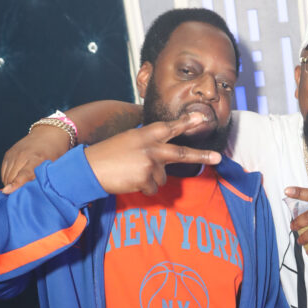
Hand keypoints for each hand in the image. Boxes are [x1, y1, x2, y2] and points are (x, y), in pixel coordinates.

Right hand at [1, 126, 70, 192]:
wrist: (48, 135)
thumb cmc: (55, 154)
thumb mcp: (54, 168)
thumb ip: (45, 180)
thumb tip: (36, 196)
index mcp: (37, 159)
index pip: (24, 174)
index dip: (16, 184)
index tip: (7, 192)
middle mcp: (22, 155)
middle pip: (11, 179)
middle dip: (15, 190)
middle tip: (23, 197)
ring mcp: (13, 154)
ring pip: (6, 177)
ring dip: (11, 185)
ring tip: (21, 188)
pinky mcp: (8, 154)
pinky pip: (3, 172)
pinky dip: (8, 179)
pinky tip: (16, 181)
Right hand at [85, 113, 220, 194]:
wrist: (89, 168)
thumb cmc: (108, 155)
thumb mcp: (129, 140)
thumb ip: (148, 143)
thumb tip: (165, 156)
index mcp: (145, 134)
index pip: (170, 127)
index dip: (186, 123)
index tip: (202, 119)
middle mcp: (151, 147)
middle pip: (181, 153)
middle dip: (201, 156)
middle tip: (218, 157)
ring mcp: (150, 164)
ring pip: (163, 178)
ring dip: (151, 179)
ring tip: (132, 173)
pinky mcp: (146, 179)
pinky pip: (152, 189)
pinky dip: (143, 188)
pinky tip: (130, 181)